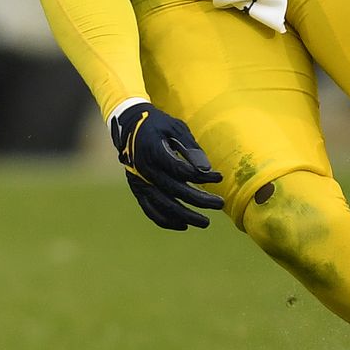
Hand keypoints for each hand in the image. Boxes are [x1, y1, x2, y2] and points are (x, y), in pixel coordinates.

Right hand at [109, 100, 224, 230]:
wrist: (128, 127)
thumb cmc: (157, 125)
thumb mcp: (175, 128)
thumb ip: (190, 148)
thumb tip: (206, 169)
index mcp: (153, 151)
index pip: (180, 169)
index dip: (201, 176)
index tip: (218, 176)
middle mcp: (145, 170)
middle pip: (175, 191)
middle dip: (200, 200)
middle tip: (220, 203)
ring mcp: (139, 182)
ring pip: (163, 205)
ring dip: (186, 216)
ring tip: (205, 222)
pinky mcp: (137, 190)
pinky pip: (151, 211)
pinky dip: (166, 220)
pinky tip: (183, 225)